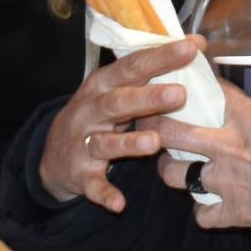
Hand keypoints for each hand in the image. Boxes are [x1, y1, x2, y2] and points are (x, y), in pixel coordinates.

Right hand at [35, 39, 199, 211]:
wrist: (54, 153)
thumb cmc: (99, 114)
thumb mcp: (116, 89)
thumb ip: (148, 74)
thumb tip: (195, 47)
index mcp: (103, 84)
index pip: (133, 66)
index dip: (161, 56)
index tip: (192, 48)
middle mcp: (90, 110)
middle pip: (119, 101)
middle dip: (148, 98)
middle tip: (180, 93)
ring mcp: (84, 143)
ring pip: (106, 143)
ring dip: (129, 143)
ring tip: (154, 143)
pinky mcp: (80, 173)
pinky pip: (93, 185)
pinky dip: (105, 193)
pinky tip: (119, 203)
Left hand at [153, 84, 250, 237]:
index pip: (211, 91)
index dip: (199, 82)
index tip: (194, 80)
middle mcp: (228, 148)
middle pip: (171, 132)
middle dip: (157, 125)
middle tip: (155, 122)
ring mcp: (225, 183)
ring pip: (174, 175)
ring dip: (172, 170)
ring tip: (176, 166)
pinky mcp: (232, 214)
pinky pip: (201, 214)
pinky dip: (203, 211)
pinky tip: (209, 206)